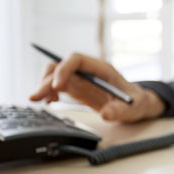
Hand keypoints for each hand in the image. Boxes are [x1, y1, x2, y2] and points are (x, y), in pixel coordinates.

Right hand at [29, 53, 165, 121]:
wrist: (135, 104)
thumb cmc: (136, 102)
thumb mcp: (133, 107)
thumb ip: (121, 110)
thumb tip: (106, 114)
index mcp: (101, 68)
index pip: (76, 58)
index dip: (63, 69)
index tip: (57, 86)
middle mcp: (88, 70)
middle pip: (60, 66)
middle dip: (46, 80)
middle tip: (37, 98)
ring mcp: (81, 78)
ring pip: (54, 73)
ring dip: (44, 85)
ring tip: (44, 101)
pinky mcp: (77, 88)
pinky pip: (56, 84)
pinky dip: (49, 92)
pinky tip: (51, 103)